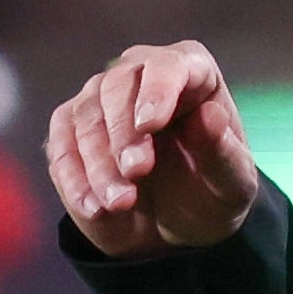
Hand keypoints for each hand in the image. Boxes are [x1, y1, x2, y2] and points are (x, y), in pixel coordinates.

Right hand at [45, 40, 261, 261]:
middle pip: (117, 86)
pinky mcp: (71, 131)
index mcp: (190, 73)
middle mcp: (140, 74)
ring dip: (98, 163)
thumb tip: (211, 116)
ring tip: (120, 203)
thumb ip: (224, 153)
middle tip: (137, 172)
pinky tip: (94, 208)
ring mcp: (100, 100)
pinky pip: (61, 145)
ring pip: (85, 117)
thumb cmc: (209, 194)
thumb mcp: (231, 185)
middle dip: (123, 132)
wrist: (174, 229)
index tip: (151, 124)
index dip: (158, 89)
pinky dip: (74, 178)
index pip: (169, 64)